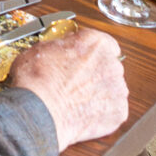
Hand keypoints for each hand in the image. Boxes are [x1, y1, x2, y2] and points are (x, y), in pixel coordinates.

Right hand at [11, 27, 127, 147]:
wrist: (38, 112)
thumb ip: (64, 45)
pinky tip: (82, 112)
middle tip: (74, 81)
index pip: (103, 43)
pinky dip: (101, 112)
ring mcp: (118, 89)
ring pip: (111, 88)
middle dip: (95, 72)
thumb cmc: (37, 80)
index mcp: (96, 44)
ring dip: (99, 92)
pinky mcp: (118, 112)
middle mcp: (112, 64)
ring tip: (76, 99)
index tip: (83, 58)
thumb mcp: (42, 48)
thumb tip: (65, 49)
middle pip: (108, 66)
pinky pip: (113, 110)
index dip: (90, 52)